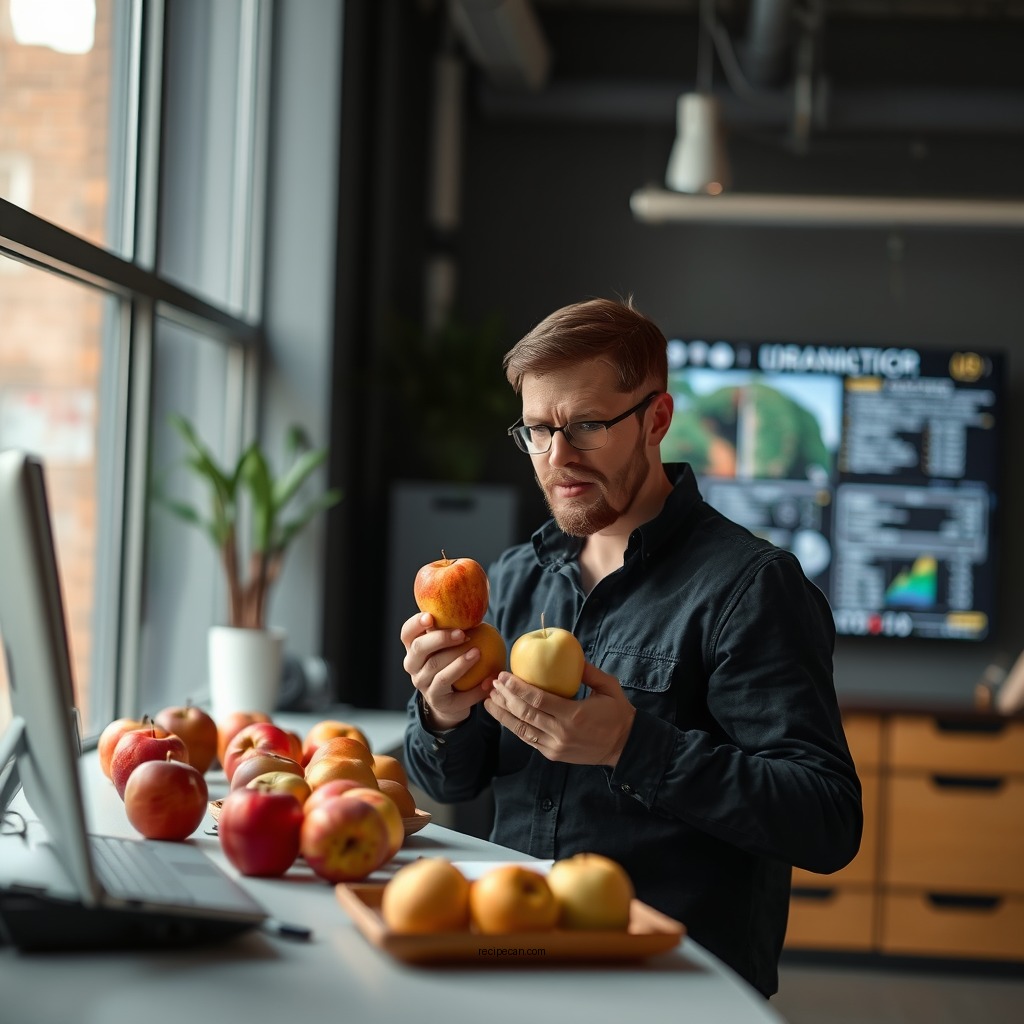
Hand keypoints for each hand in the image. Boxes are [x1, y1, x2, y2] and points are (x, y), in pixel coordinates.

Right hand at [400, 612, 492, 729]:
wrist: (451, 700)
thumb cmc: (453, 662)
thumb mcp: (450, 645)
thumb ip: (455, 629)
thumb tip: (477, 606)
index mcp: (413, 649)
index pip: (407, 633)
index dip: (416, 624)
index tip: (431, 617)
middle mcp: (413, 666)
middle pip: (420, 649)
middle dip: (440, 639)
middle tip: (462, 634)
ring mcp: (423, 686)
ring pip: (439, 671)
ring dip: (460, 662)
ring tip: (478, 653)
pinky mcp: (439, 702)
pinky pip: (457, 695)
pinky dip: (475, 689)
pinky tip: (489, 680)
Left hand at [483, 661, 636, 765]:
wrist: (625, 747)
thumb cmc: (617, 713)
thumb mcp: (609, 687)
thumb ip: (589, 671)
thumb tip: (572, 654)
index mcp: (574, 715)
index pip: (537, 700)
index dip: (517, 687)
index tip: (503, 675)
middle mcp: (561, 733)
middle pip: (524, 713)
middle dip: (505, 697)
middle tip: (492, 683)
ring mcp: (555, 747)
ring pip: (521, 729)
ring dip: (502, 714)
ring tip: (488, 700)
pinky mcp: (552, 754)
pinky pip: (528, 739)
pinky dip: (513, 726)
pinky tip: (502, 715)